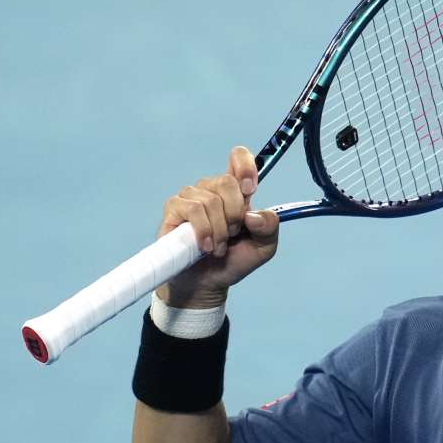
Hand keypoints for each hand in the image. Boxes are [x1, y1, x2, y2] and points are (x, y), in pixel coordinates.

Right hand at [157, 146, 279, 308]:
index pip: (238, 158)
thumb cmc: (234, 260)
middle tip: (233, 235)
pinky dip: (204, 231)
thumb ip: (269, 227)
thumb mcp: (264, 247)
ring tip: (218, 248)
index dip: (245, 166)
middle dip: (235, 214)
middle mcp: (212, 188)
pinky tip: (205, 247)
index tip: (250, 189)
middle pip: (228, 181)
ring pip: (211, 200)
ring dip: (220, 230)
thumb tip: (253, 215)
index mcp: (235, 191)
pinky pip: (193, 210)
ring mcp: (191, 196)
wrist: (208, 284)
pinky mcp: (174, 209)